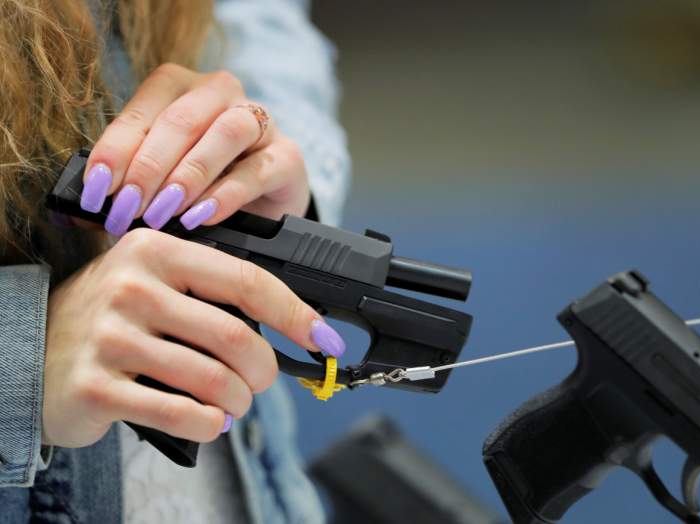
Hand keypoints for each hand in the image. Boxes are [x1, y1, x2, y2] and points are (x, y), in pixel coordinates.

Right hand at [42, 229, 344, 447]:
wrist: (32, 348)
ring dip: (239, 402)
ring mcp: (110, 336)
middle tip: (261, 382)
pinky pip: (182, 414)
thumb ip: (211, 294)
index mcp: (157, 251)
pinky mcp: (96, 386)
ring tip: (235, 405)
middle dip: (264, 370)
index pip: (248, 281)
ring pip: (214, 380)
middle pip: (236, 336)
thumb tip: (293, 324)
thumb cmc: (114, 317)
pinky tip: (211, 421)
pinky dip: (210, 424)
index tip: (325, 339)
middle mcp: (132, 286)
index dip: (296, 314)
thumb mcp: (155, 283)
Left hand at [78, 63, 309, 235]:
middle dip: (149, 167)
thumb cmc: (202, 187)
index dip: (115, 151)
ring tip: (166, 211)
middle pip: (183, 118)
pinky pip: (258, 168)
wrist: (262, 205)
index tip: (96, 192)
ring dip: (190, 174)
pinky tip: (202, 217)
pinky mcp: (287, 156)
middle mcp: (220, 95)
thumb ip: (126, 188)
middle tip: (129, 208)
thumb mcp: (159, 181)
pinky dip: (227, 194)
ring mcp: (259, 122)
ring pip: (227, 131)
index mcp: (180, 89)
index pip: (143, 110)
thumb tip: (82, 211)